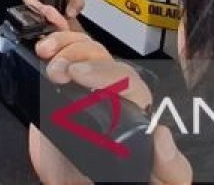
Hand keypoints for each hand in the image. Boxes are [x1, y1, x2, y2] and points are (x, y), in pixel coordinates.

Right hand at [28, 49, 190, 184]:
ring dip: (66, 47)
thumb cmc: (117, 181)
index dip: (104, 73)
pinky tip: (44, 50)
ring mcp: (89, 88)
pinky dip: (57, 43)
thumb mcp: (154, 182)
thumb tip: (162, 135)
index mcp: (138, 114)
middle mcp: (114, 95)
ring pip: (86, 50)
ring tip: (47, 58)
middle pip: (103, 59)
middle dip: (77, 57)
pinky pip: (67, 53)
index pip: (128, 81)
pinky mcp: (66, 86)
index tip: (79, 75)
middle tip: (57, 71)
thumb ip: (169, 167)